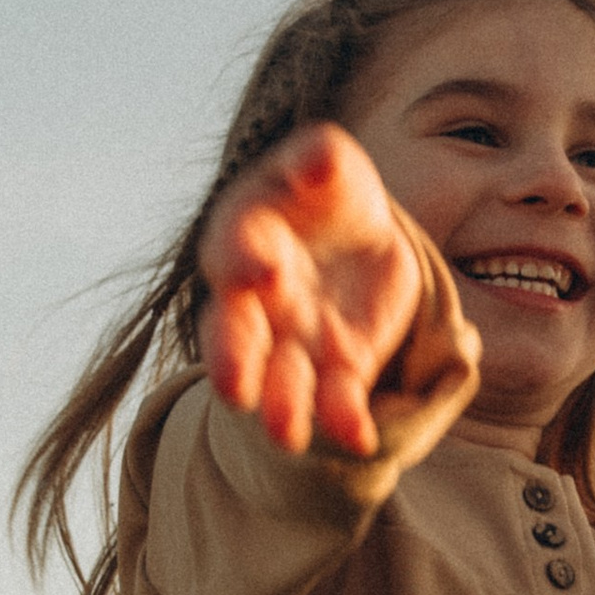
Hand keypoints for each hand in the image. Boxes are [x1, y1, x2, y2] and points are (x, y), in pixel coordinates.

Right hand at [200, 123, 422, 458]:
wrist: (361, 236)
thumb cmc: (332, 193)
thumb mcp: (332, 164)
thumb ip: (320, 157)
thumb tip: (317, 162)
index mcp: (246, 237)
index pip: (233, 251)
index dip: (245, 261)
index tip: (264, 270)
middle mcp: (257, 300)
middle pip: (233, 334)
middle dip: (232, 359)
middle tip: (234, 387)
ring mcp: (292, 340)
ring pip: (275, 379)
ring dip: (278, 406)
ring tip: (287, 433)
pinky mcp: (337, 368)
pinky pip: (334, 399)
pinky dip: (342, 419)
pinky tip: (357, 437)